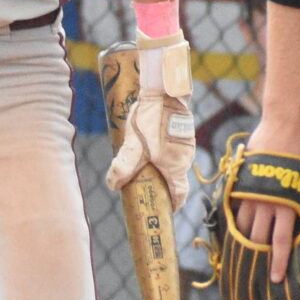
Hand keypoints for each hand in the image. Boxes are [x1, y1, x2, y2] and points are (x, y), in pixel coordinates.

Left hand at [105, 34, 196, 207]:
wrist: (165, 91)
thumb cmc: (151, 119)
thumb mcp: (133, 146)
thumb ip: (123, 167)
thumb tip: (113, 185)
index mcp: (176, 167)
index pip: (180, 195)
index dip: (172, 204)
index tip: (164, 209)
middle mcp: (185, 159)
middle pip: (175, 179)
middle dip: (161, 185)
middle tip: (144, 184)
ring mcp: (186, 145)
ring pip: (173, 163)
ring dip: (160, 166)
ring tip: (142, 162)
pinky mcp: (183, 133)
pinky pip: (174, 149)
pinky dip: (163, 152)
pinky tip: (149, 143)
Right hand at [231, 117, 299, 285]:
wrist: (289, 122)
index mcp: (292, 205)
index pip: (282, 242)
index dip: (278, 262)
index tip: (274, 279)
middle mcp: (271, 202)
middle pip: (259, 238)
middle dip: (257, 258)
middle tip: (253, 275)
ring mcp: (254, 191)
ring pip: (244, 225)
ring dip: (242, 242)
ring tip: (240, 257)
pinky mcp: (242, 181)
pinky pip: (234, 207)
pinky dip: (233, 221)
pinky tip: (232, 232)